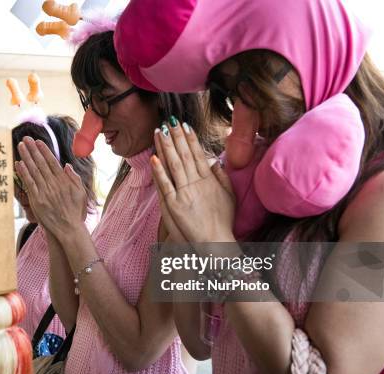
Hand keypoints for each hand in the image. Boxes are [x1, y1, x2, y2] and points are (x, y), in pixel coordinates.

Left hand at [16, 137, 86, 236]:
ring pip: (33, 170)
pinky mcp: (37, 200)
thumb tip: (66, 165)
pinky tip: (18, 163)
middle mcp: (53, 184)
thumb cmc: (75, 212)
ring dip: (26, 157)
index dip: (44, 151)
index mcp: (64, 181)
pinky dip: (23, 173)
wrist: (69, 229)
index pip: (52, 162)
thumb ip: (74, 178)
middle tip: (26, 139)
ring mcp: (44, 191)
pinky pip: (28, 183)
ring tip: (20, 146)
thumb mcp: (81, 193)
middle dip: (33, 150)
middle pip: (41, 163)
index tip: (38, 142)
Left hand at [151, 122, 235, 242]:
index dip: (190, 139)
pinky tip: (154, 157)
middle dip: (176, 137)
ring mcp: (185, 193)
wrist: (216, 242)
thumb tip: (214, 161)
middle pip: (184, 155)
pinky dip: (159, 170)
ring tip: (160, 132)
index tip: (184, 125)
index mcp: (209, 180)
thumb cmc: (222, 222)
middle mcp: (197, 183)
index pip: (197, 154)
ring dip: (166, 147)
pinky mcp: (174, 205)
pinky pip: (165, 184)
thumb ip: (222, 177)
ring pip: (174, 165)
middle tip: (170, 121)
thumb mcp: (229, 196)